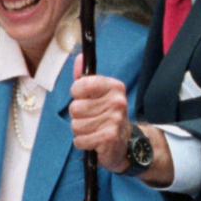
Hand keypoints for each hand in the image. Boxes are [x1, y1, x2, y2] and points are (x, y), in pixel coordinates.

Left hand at [69, 53, 132, 173]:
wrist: (126, 142)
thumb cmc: (106, 115)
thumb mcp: (97, 94)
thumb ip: (85, 77)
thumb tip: (79, 58)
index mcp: (114, 87)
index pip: (81, 85)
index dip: (77, 94)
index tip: (85, 99)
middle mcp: (117, 102)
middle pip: (75, 108)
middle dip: (78, 116)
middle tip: (92, 119)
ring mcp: (115, 120)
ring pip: (76, 125)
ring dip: (81, 131)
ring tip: (94, 130)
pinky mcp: (109, 138)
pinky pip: (80, 140)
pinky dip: (83, 143)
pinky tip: (94, 141)